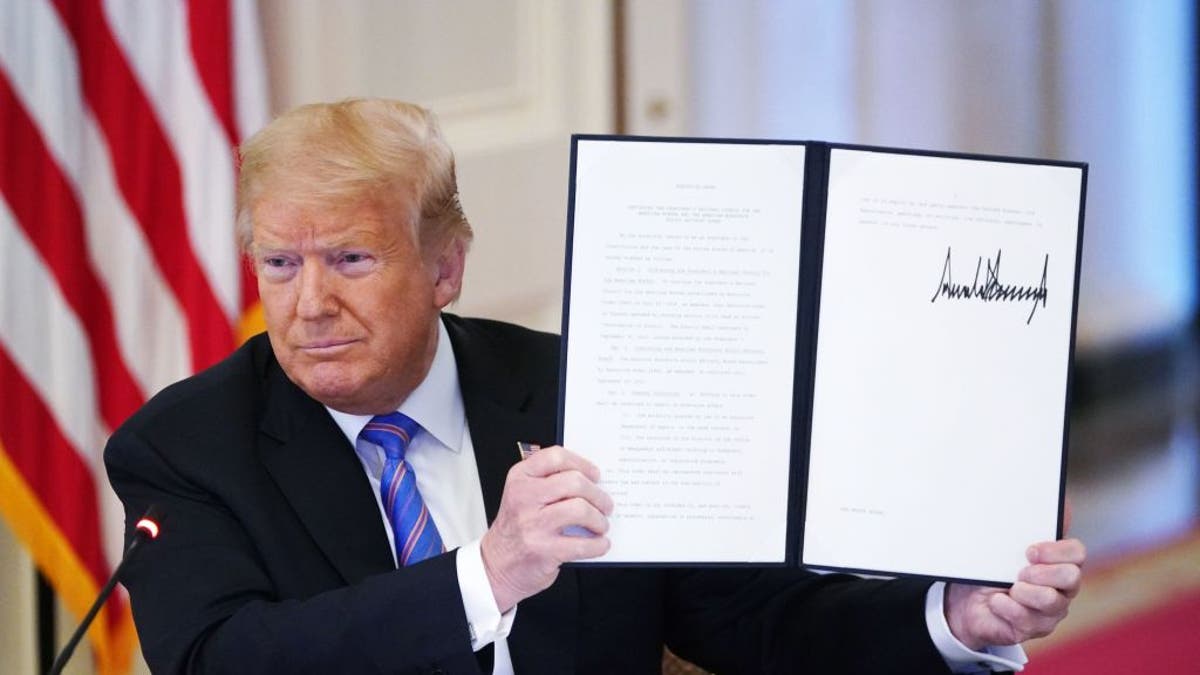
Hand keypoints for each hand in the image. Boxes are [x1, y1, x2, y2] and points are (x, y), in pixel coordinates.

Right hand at [480, 446, 612, 610]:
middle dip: (598, 495)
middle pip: (574, 482)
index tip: (594, 475)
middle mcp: (524, 497)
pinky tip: (600, 544)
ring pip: (580, 509)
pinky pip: (582, 544)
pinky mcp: (543, 550)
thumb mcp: (522, 496)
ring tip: (601, 525)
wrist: (496, 565)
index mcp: (520, 478)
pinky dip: (598, 545)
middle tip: (605, 505)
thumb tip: (592, 482)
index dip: (582, 464)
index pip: (556, 457)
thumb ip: (549, 483)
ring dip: (599, 519)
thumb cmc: (516, 528)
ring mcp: (533, 524)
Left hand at [945, 537, 1085, 649]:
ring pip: (1051, 601)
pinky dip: (1006, 606)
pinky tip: (996, 602)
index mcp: (1058, 561)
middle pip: (1072, 577)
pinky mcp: (1035, 629)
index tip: (1029, 551)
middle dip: (1043, 573)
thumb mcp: (1001, 545)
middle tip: (1019, 572)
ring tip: (1008, 588)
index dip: (1056, 550)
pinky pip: (1027, 620)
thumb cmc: (990, 571)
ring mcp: (1051, 610)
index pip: (1076, 552)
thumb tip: (1055, 502)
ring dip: (1024, 592)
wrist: (968, 602)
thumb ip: (1024, 525)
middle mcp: (1062, 587)